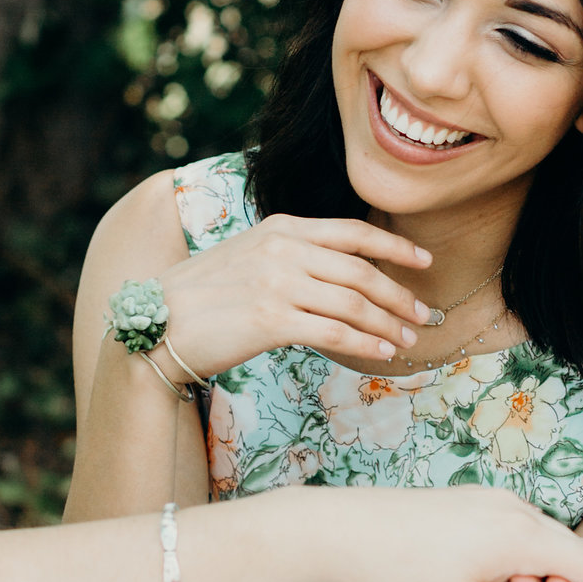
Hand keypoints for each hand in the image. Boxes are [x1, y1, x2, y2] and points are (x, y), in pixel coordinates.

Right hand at [160, 212, 434, 378]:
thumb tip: (341, 273)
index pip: (352, 233)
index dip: (394, 249)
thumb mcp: (250, 254)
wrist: (158, 323)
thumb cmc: (205, 295)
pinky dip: (364, 343)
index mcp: (281, 227)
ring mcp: (276, 284)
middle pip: (361, 272)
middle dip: (399, 295)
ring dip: (388, 324)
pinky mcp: (269, 320)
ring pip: (353, 304)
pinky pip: (333, 332)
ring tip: (407, 340)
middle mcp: (283, 250)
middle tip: (422, 315)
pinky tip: (381, 354)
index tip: (424, 263)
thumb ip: (292, 254)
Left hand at [299, 484, 582, 581]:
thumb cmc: (397, 571)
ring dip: (577, 567)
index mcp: (519, 536)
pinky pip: (527, 528)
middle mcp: (513, 511)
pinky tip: (539, 573)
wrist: (340, 528)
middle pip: (579, 547)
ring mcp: (491, 502)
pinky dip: (548, 553)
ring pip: (553, 535)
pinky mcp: (471, 503)